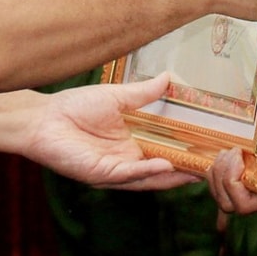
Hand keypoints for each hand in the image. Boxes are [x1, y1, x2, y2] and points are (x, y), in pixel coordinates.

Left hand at [22, 76, 196, 189]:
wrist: (43, 119)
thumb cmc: (75, 106)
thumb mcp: (117, 97)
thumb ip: (144, 93)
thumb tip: (168, 77)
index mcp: (132, 143)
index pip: (165, 151)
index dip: (186, 152)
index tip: (210, 148)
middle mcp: (127, 160)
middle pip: (162, 171)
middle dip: (186, 171)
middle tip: (213, 167)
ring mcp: (115, 170)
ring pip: (149, 178)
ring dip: (172, 177)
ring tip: (196, 171)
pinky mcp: (101, 174)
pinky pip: (128, 175)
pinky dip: (147, 172)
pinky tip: (164, 167)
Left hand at [205, 83, 256, 215]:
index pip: (244, 204)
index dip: (232, 184)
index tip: (237, 154)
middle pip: (233, 204)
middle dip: (222, 181)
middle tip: (228, 151)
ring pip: (231, 196)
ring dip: (220, 177)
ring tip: (227, 151)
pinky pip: (236, 184)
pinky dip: (224, 173)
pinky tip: (227, 154)